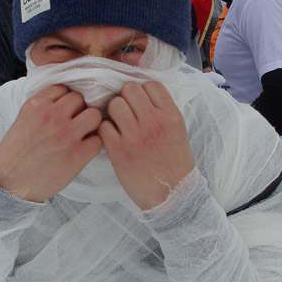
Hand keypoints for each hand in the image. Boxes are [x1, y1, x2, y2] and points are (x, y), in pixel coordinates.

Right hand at [0, 85, 102, 201]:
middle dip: (79, 111)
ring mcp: (66, 134)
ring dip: (91, 125)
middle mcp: (52, 116)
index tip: (63, 113)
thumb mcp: (22, 119)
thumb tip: (64, 101)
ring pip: (95, 115)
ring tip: (82, 135)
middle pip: (81, 99)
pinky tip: (82, 151)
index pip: (64, 89)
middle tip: (74, 124)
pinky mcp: (76, 154)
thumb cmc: (15, 154)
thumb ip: (42, 107)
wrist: (8, 183)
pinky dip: (93, 146)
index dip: (66, 101)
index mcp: (36, 105)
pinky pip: (98, 140)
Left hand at [98, 80, 194, 209]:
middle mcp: (154, 122)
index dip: (143, 91)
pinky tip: (113, 139)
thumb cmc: (174, 164)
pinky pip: (103, 126)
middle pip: (129, 89)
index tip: (141, 103)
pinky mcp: (119, 151)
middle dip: (125, 98)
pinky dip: (105, 131)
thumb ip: (162, 112)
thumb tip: (142, 96)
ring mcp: (135, 136)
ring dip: (114, 113)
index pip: (151, 85)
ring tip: (119, 125)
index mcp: (171, 116)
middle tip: (127, 113)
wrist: (172, 196)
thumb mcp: (178, 132)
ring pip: (114, 104)